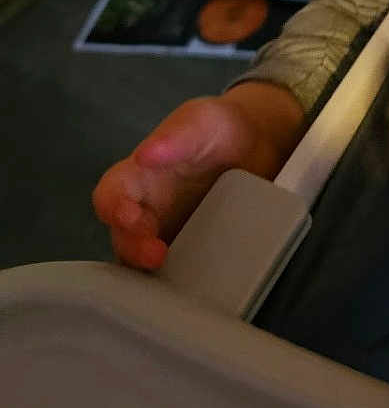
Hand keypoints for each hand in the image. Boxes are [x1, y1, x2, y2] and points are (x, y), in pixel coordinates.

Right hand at [92, 82, 304, 270]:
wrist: (260, 144)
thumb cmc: (219, 128)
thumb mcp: (200, 120)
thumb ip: (176, 135)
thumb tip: (146, 154)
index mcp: (139, 176)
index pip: (110, 196)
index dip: (112, 208)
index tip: (129, 216)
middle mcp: (147, 210)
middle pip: (123, 237)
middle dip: (133, 248)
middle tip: (157, 254)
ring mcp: (168, 234)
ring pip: (145, 263)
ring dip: (154, 272)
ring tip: (176, 275)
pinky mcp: (193, 252)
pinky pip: (178, 273)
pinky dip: (180, 283)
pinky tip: (197, 286)